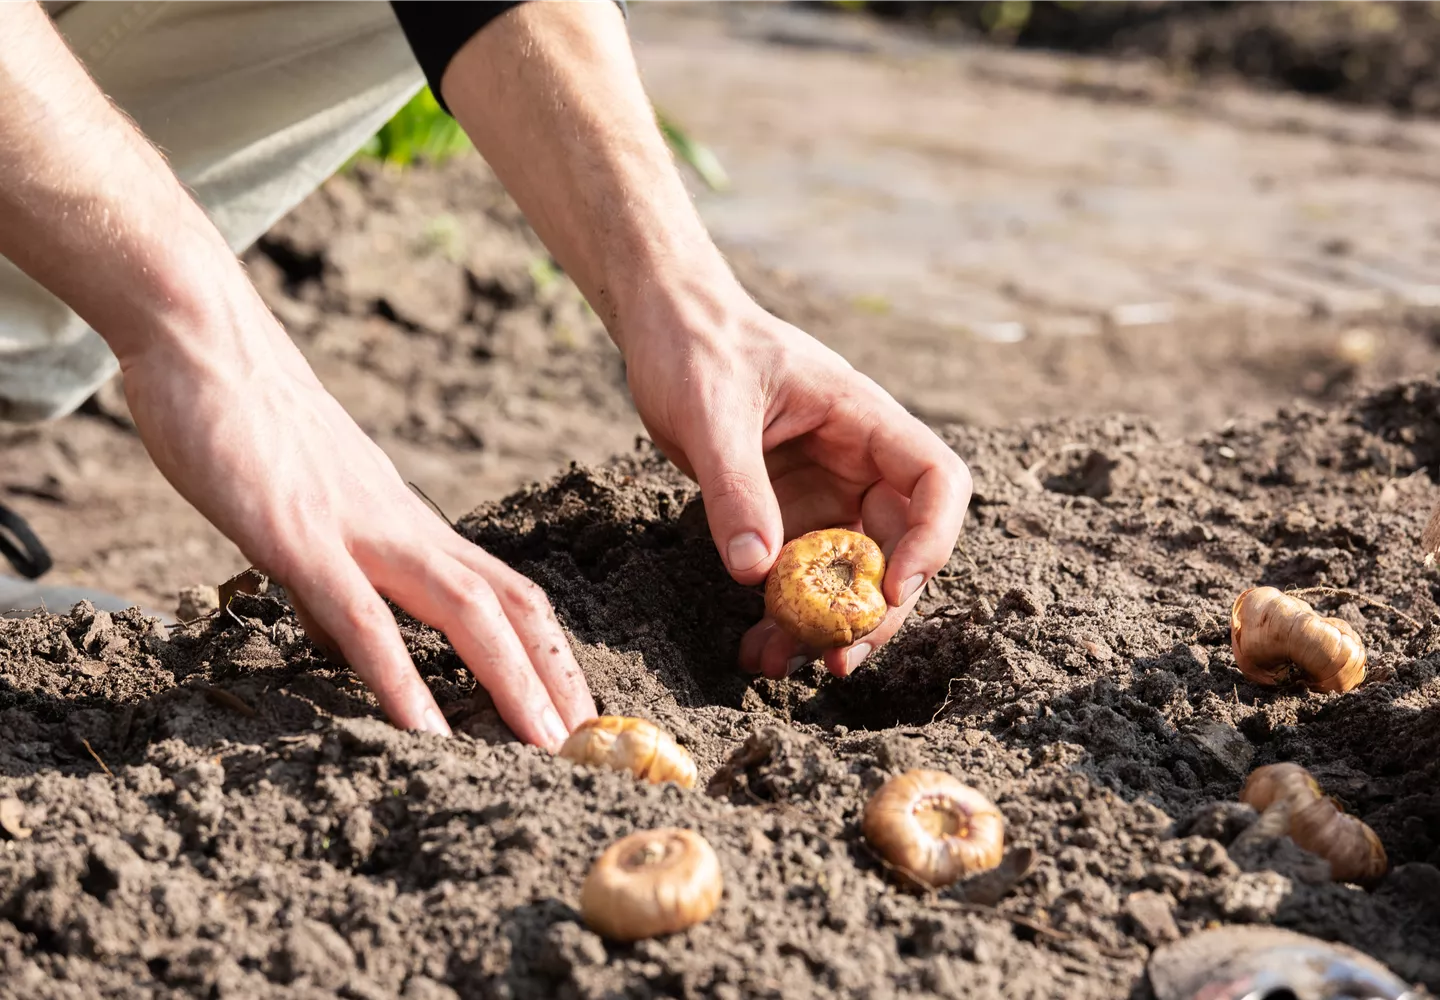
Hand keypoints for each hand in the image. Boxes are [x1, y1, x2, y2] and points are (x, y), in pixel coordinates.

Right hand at [118, 308, 595, 748]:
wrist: (204, 336)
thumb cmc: (246, 420)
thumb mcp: (303, 511)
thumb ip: (328, 578)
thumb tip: (341, 636)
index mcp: (406, 522)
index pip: (503, 590)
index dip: (546, 651)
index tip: (572, 707)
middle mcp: (402, 527)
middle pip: (509, 605)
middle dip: (553, 678)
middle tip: (587, 745)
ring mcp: (358, 531)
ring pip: (463, 610)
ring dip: (511, 682)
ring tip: (544, 747)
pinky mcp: (299, 538)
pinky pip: (362, 619)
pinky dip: (401, 679)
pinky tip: (426, 731)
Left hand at [621, 288, 971, 678]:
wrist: (663, 327)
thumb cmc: (696, 344)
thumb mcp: (711, 412)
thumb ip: (735, 488)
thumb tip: (755, 570)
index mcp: (862, 419)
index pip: (935, 480)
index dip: (931, 540)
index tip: (891, 591)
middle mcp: (855, 460)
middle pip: (898, 544)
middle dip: (873, 608)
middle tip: (836, 658)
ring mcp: (824, 489)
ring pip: (848, 572)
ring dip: (824, 624)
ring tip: (778, 663)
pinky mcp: (786, 512)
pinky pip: (800, 575)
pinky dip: (784, 614)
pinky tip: (756, 648)